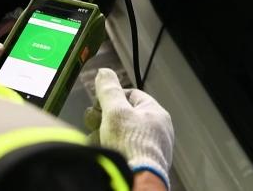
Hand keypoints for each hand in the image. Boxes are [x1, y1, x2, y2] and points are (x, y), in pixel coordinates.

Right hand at [85, 68, 173, 188]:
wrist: (138, 180)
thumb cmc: (130, 144)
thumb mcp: (115, 111)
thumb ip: (109, 90)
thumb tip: (104, 72)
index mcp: (156, 112)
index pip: (131, 95)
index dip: (112, 97)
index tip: (98, 105)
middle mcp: (158, 129)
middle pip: (126, 116)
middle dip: (105, 119)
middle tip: (93, 124)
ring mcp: (153, 147)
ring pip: (124, 134)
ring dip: (106, 135)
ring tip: (97, 141)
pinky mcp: (146, 163)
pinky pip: (126, 150)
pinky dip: (113, 150)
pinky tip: (104, 152)